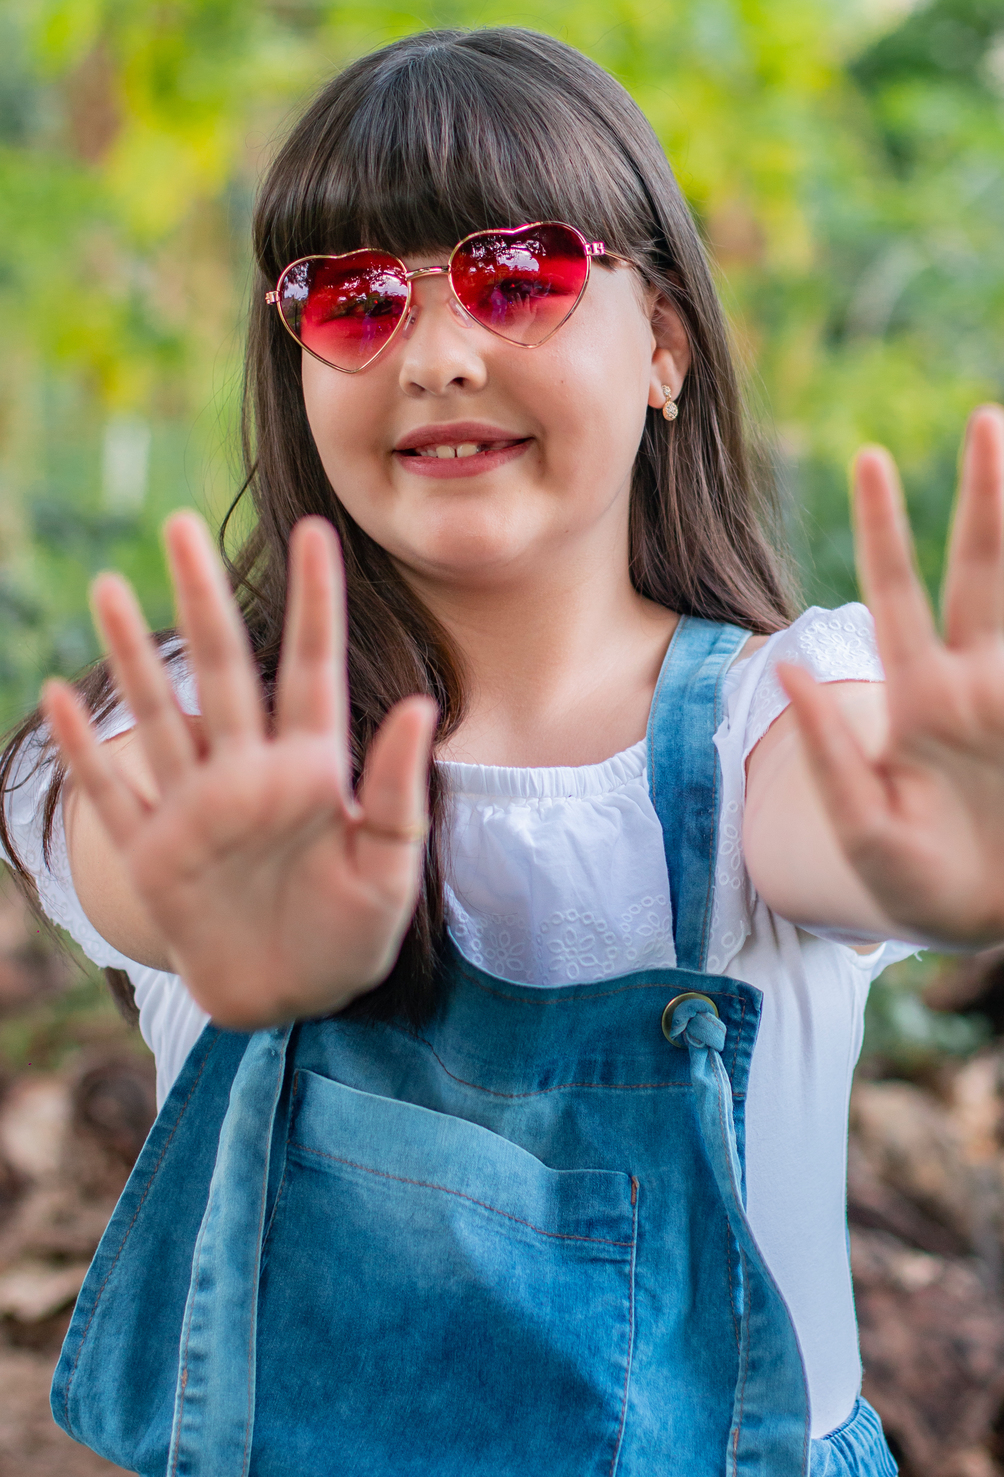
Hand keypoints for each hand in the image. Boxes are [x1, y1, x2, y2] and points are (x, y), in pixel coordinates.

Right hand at [42, 513, 435, 1028]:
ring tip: (106, 586)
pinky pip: (113, 795)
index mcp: (312, 767)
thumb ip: (398, 790)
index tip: (316, 531)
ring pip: (159, 715)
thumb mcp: (391, 869)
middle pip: (223, 669)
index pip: (312, 667)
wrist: (293, 1001)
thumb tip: (418, 704)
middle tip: (181, 526)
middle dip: (202, 598)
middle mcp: (248, 771)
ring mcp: (195, 808)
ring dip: (131, 654)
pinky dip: (86, 751)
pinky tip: (60, 697)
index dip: (315, 600)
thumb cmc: (351, 933)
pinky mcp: (154, 855)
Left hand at [776, 407, 1003, 947]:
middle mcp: (977, 677)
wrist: (975, 913)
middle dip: (985, 498)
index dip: (884, 527)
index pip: (896, 591)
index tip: (868, 457)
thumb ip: (828, 750)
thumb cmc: (904, 869)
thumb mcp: (860, 821)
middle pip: (980, 571)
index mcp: (917, 691)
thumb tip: (788, 671)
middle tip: (986, 420)